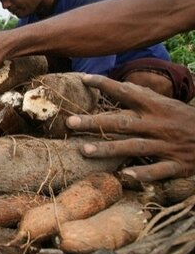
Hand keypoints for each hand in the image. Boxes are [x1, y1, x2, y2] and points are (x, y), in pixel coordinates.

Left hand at [66, 74, 194, 181]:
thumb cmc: (186, 120)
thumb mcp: (167, 104)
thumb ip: (143, 96)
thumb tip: (120, 84)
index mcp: (155, 107)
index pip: (126, 92)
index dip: (105, 84)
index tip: (83, 79)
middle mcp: (157, 125)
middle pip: (122, 121)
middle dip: (95, 123)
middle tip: (70, 123)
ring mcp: (166, 145)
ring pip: (133, 146)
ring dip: (109, 148)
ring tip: (84, 150)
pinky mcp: (176, 165)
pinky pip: (158, 170)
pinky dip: (142, 173)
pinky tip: (124, 175)